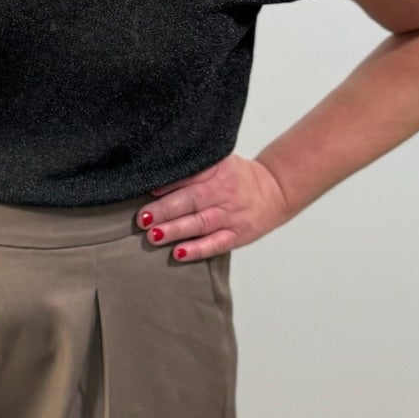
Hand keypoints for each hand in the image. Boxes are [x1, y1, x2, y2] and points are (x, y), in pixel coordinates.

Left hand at [135, 154, 290, 260]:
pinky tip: (179, 253)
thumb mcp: (218, 163)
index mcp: (217, 170)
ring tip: (154, 236)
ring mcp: (231, 215)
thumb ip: (192, 169)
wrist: (276, 190)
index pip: (190, 175)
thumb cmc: (237, 178)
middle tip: (143, 218)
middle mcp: (224, 192)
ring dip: (175, 230)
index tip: (147, 189)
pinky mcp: (237, 235)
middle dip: (165, 209)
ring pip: (201, 223)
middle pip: (192, 200)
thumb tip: (156, 178)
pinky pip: (216, 244)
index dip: (168, 183)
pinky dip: (197, 250)